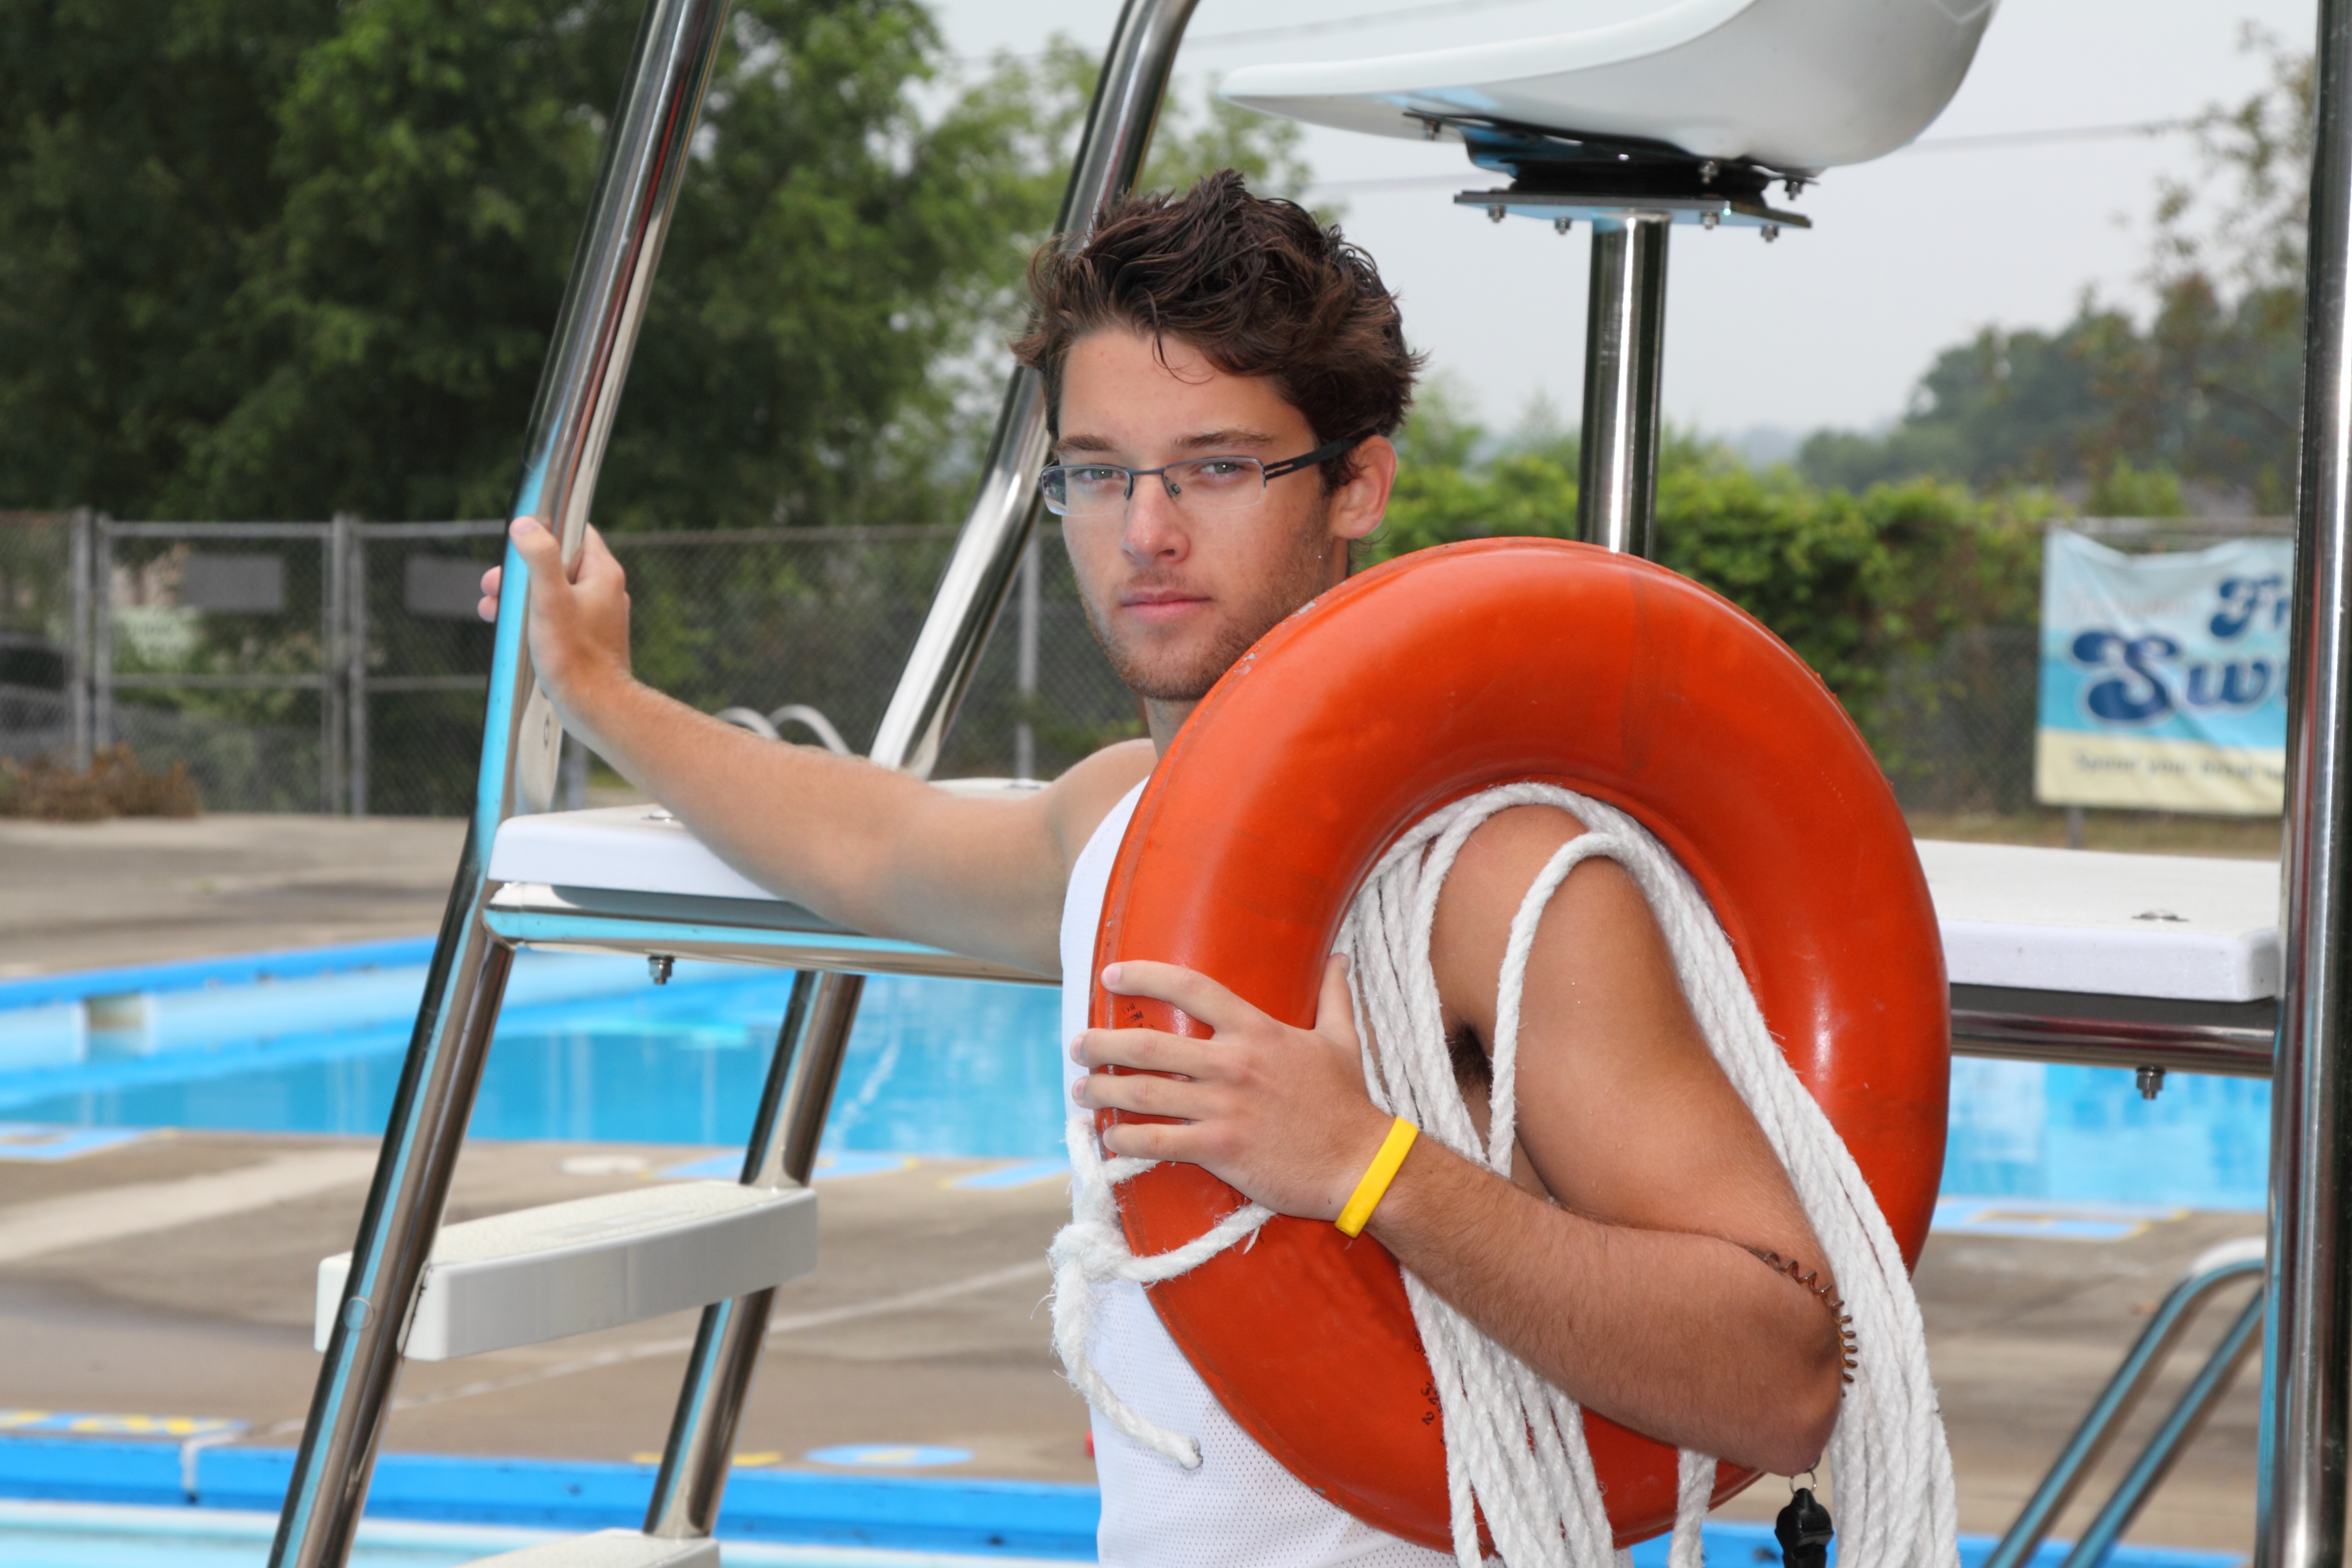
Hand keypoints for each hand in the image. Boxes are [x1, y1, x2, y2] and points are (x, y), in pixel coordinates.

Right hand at [477, 517, 632, 733]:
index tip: (519, 543)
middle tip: (494, 584)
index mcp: (603, 573)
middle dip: (522, 572)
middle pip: (558, 564)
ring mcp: (596, 615)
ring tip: (492, 609)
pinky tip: (512, 631)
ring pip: (553, 592)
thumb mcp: (549, 600)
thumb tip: (526, 524)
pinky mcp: (586, 638)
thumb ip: (539, 558)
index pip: (576, 532)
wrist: (594, 706)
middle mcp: (604, 591)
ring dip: (521, 598)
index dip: (546, 532)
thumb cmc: (574, 657)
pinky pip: (556, 616)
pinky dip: (533, 619)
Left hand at [1070, 956, 1394, 1219]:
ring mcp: (1224, 1106)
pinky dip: (1127, 1139)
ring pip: (1145, 1093)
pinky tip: (1109, 1138)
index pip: (1191, 988)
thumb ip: (1335, 996)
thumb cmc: (1348, 1103)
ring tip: (1080, 1091)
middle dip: (1102, 1044)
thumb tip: (1341, 957)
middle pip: (1150, 1045)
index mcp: (1256, 1030)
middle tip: (1077, 1045)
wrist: (1361, 1164)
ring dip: (1103, 1092)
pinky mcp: (1221, 1148)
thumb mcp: (1343, 1040)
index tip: (1111, 974)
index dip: (1146, 976)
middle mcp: (1233, 1063)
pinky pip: (1159, 1141)